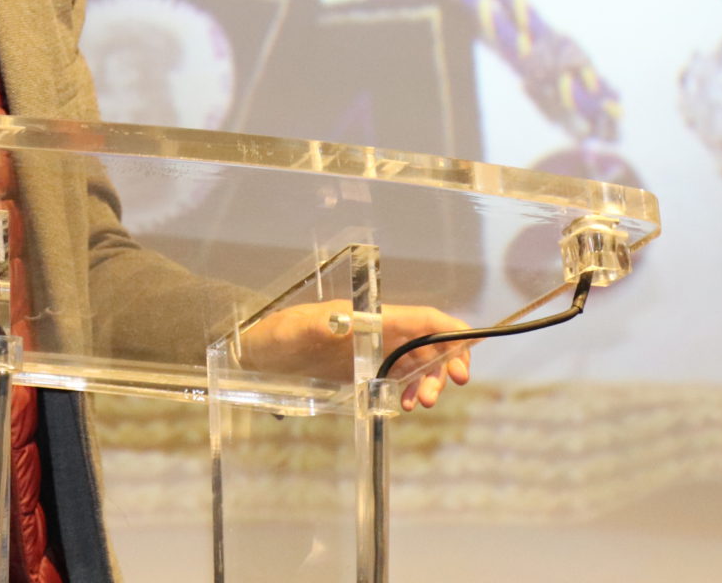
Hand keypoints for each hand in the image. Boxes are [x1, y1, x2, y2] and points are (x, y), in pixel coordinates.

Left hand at [236, 300, 472, 410]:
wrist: (260, 354)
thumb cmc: (280, 334)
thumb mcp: (299, 328)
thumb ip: (323, 324)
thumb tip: (347, 322)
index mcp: (376, 317)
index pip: (425, 319)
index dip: (451, 334)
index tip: (461, 364)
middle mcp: (383, 332)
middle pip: (431, 344)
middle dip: (443, 367)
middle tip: (431, 396)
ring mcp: (377, 352)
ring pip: (420, 364)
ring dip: (427, 383)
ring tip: (417, 404)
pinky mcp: (367, 371)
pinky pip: (401, 379)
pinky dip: (409, 391)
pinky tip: (402, 404)